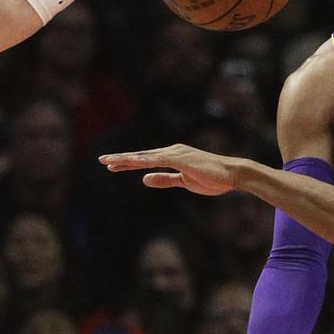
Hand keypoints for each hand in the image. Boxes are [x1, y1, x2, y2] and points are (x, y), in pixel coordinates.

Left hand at [99, 144, 242, 195]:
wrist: (232, 174)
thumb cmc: (212, 178)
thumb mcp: (184, 181)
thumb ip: (165, 179)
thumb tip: (144, 179)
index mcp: (172, 156)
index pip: (145, 159)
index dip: (127, 163)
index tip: (111, 166)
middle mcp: (172, 151)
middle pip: (141, 155)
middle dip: (121, 158)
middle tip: (101, 161)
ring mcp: (177, 154)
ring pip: (146, 156)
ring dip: (128, 159)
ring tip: (110, 162)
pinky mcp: (182, 159)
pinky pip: (160, 160)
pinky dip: (145, 161)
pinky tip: (133, 162)